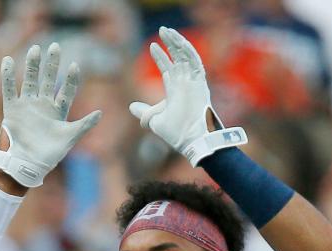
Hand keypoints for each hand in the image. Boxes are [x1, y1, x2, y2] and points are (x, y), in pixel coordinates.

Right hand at [0, 42, 100, 187]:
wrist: (27, 166)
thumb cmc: (49, 156)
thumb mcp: (70, 138)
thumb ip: (84, 125)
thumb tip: (100, 113)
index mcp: (58, 112)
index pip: (66, 90)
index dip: (71, 79)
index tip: (76, 65)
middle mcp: (42, 106)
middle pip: (48, 80)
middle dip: (52, 64)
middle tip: (55, 46)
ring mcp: (27, 106)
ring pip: (30, 81)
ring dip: (32, 66)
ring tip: (35, 49)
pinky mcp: (12, 110)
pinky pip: (9, 90)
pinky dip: (7, 76)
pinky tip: (7, 61)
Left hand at [129, 27, 246, 166]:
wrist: (191, 140)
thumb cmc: (176, 133)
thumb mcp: (154, 120)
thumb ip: (144, 112)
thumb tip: (131, 106)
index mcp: (175, 91)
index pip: (168, 68)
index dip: (160, 56)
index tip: (151, 46)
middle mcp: (185, 83)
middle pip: (178, 57)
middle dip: (170, 43)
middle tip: (162, 30)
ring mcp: (194, 82)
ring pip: (186, 56)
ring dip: (178, 43)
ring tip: (167, 31)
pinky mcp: (200, 83)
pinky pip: (196, 62)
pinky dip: (188, 51)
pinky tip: (179, 41)